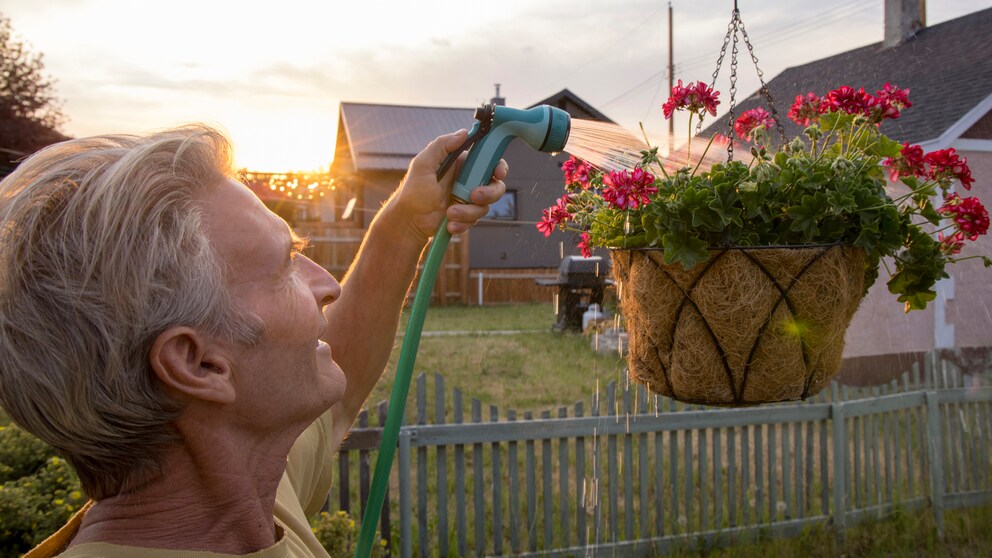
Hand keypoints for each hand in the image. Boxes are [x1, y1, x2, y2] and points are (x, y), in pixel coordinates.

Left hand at [391, 129, 507, 239]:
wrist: (409, 221)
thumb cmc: (412, 192)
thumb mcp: (423, 164)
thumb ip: (441, 145)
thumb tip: (464, 133)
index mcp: (461, 164)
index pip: (488, 160)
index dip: (498, 165)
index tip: (498, 173)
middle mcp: (468, 181)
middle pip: (495, 185)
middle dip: (488, 193)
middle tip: (474, 197)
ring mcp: (468, 200)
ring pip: (485, 206)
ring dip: (468, 211)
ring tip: (450, 213)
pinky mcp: (467, 215)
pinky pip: (476, 220)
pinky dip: (463, 223)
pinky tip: (449, 223)